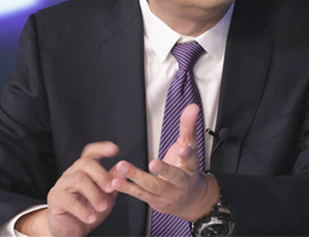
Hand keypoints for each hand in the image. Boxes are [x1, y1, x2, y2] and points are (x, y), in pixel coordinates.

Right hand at [15, 141, 120, 235]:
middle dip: (101, 175)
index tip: (115, 150)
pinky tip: (90, 217)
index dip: (101, 148)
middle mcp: (72, 173)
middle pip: (85, 162)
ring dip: (94, 194)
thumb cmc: (88, 210)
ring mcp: (62, 184)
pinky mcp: (55, 198)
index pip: (90, 153)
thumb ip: (113, 182)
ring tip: (102, 207)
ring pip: (78, 179)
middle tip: (110, 189)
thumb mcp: (106, 196)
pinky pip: (68, 200)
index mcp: (84, 170)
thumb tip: (124, 169)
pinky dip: (82, 210)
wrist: (71, 229)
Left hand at [111, 104, 218, 221]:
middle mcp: (180, 182)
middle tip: (154, 163)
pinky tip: (116, 181)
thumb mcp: (189, 146)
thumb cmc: (187, 169)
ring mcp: (167, 193)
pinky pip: (139, 194)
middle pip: (174, 177)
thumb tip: (193, 107)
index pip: (191, 160)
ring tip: (123, 166)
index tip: (183, 149)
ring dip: (137, 176)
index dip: (188, 154)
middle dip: (165, 170)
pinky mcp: (153, 200)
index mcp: (190, 167)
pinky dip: (127, 188)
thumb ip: (188, 126)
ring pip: (153, 186)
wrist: (189, 201)